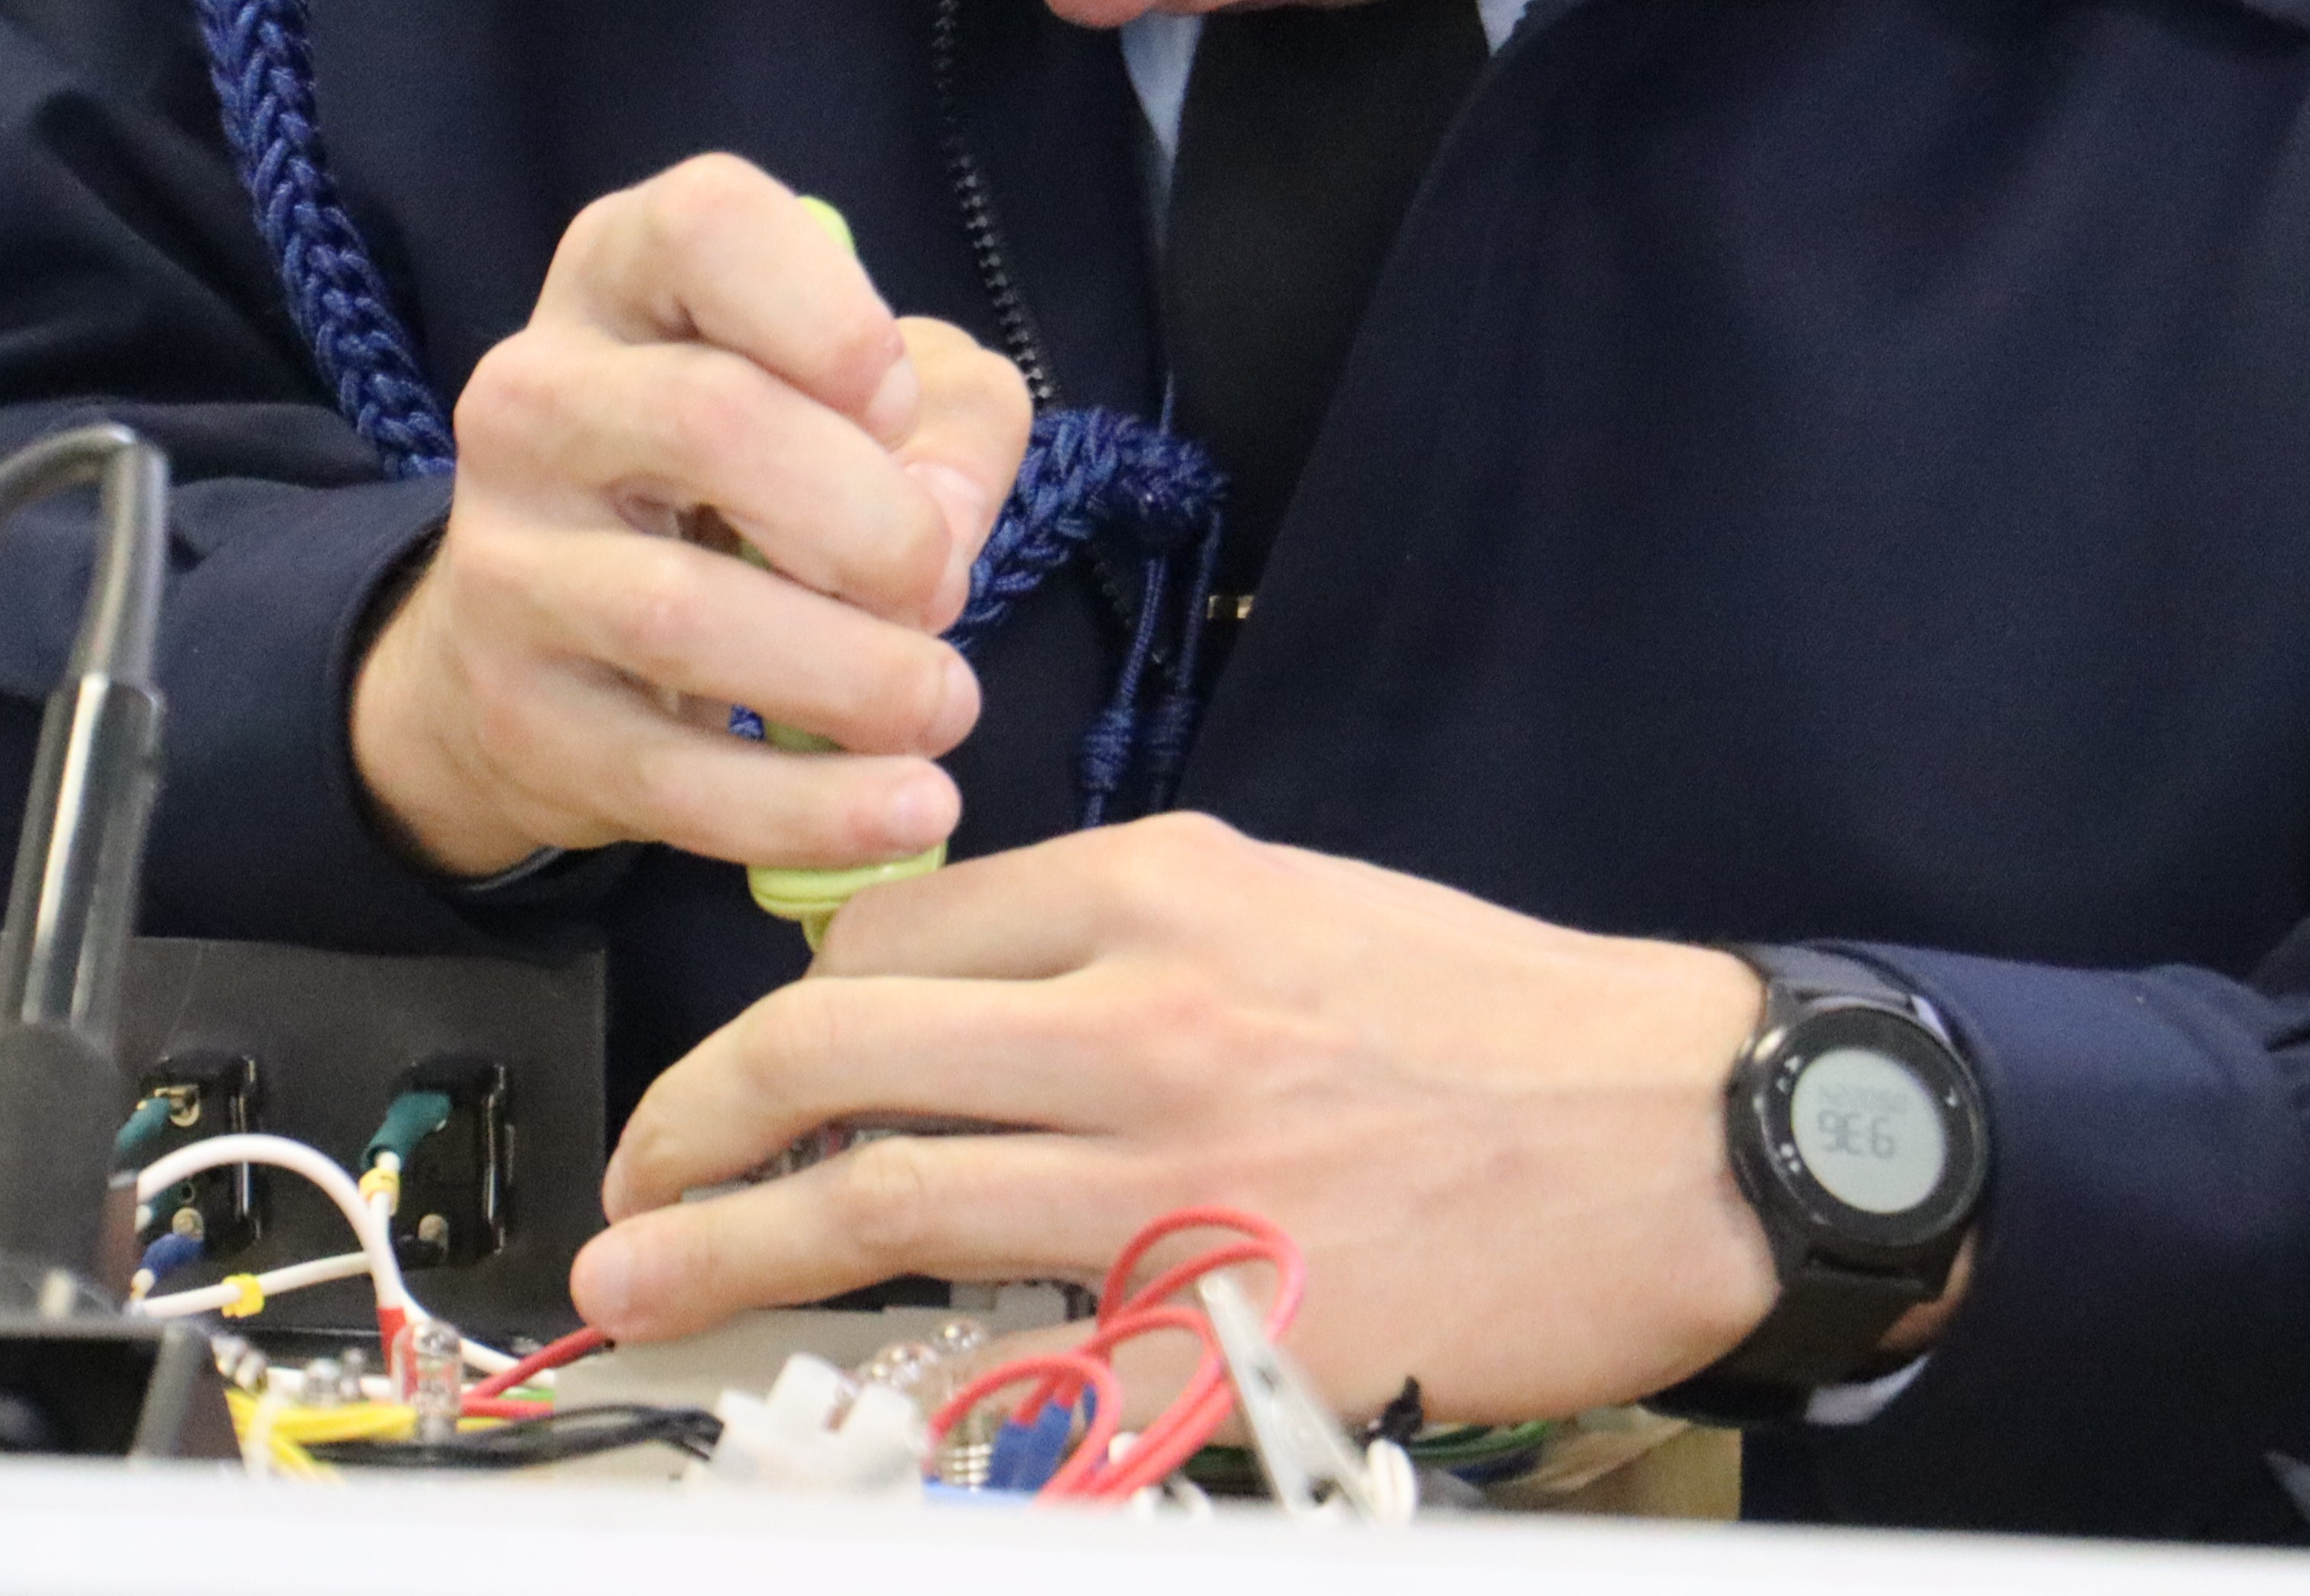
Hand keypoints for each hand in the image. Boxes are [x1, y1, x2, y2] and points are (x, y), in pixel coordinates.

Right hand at [348, 154, 1033, 878]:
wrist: (537, 643)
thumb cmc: (742, 482)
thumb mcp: (863, 402)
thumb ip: (949, 421)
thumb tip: (941, 527)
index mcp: (625, 278)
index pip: (705, 225)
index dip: (822, 308)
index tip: (891, 398)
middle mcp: (535, 397)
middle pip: (709, 421)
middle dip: (868, 520)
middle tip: (939, 587)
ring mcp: (507, 562)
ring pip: (682, 611)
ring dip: (850, 674)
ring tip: (943, 707)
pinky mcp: (522, 717)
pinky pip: (671, 774)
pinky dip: (807, 805)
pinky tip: (906, 809)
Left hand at [571, 814, 1804, 1422]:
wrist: (1674, 1130)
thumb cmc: (1498, 1017)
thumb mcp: (1291, 899)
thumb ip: (1124, 935)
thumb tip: (967, 994)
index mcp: (1157, 895)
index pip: (885, 937)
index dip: (789, 1015)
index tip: (758, 1073)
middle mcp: (1137, 1019)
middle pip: (831, 1055)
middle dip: (693, 1126)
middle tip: (635, 1184)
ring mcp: (1167, 1179)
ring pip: (878, 1200)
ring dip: (724, 1250)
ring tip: (640, 1282)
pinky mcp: (1210, 1322)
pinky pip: (1016, 1362)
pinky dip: (920, 1385)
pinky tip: (852, 1414)